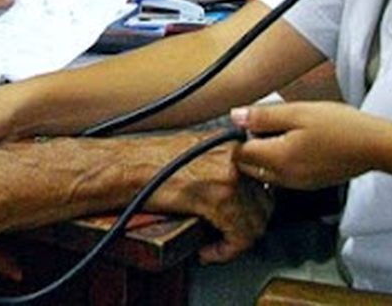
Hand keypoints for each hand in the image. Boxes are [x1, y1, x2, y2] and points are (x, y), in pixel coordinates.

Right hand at [137, 130, 272, 262]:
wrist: (126, 166)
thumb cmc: (149, 160)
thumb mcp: (196, 152)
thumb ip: (223, 164)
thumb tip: (240, 190)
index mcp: (232, 141)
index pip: (264, 178)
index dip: (253, 204)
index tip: (240, 218)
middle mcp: (237, 154)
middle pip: (265, 202)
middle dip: (248, 225)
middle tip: (227, 235)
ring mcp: (230, 175)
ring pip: (256, 222)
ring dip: (237, 240)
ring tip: (216, 244)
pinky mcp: (219, 197)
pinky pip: (239, 236)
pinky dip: (226, 250)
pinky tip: (208, 250)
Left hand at [230, 101, 386, 190]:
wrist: (374, 146)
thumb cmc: (339, 126)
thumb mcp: (297, 112)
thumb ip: (263, 117)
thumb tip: (235, 117)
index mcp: (278, 160)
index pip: (240, 154)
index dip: (239, 135)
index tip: (249, 120)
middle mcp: (285, 178)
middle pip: (250, 166)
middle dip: (249, 147)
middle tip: (266, 124)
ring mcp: (298, 184)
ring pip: (265, 172)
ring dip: (264, 154)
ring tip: (283, 131)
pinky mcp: (310, 183)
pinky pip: (283, 175)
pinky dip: (280, 161)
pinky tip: (297, 142)